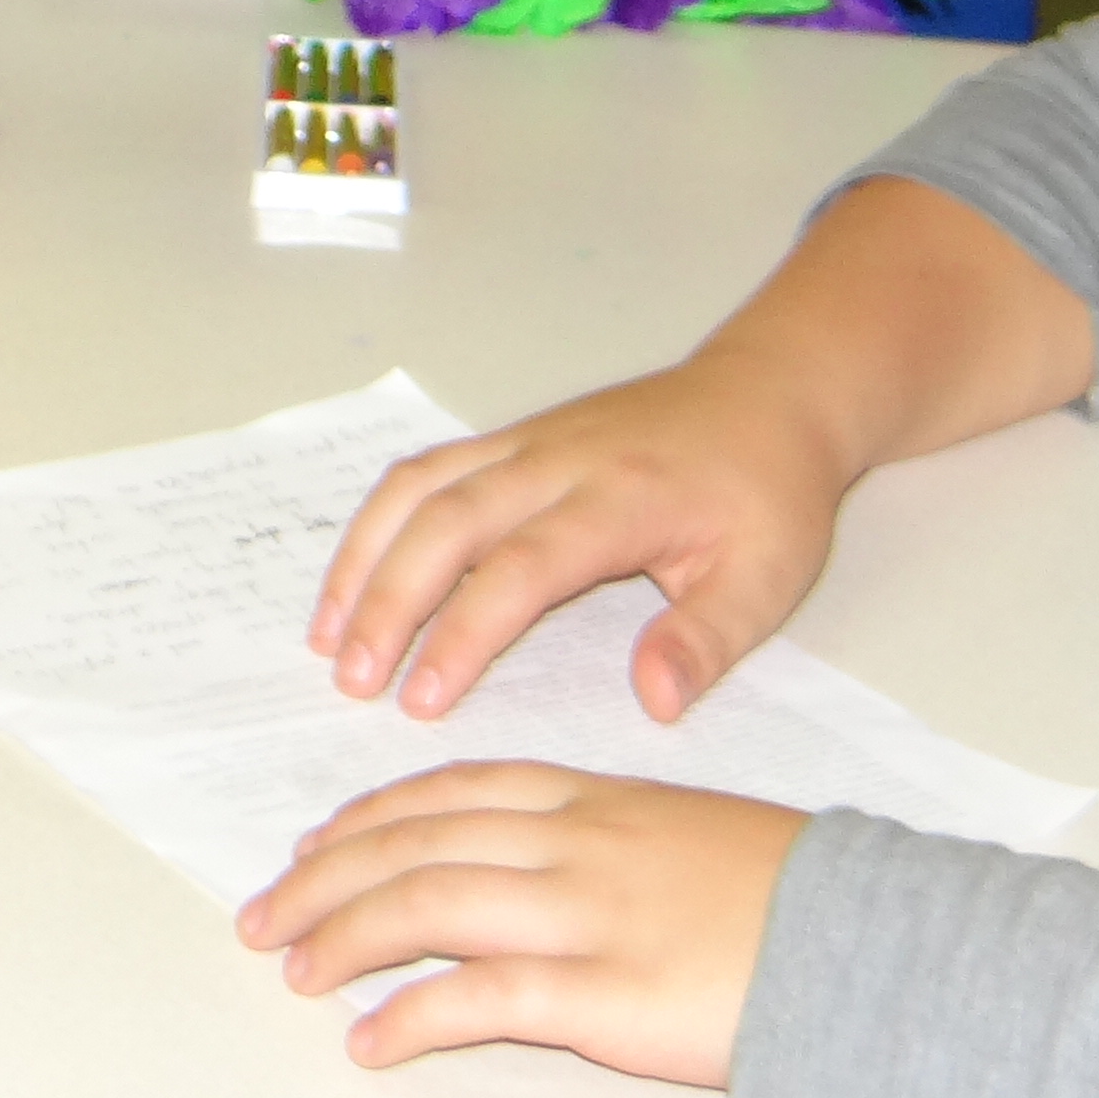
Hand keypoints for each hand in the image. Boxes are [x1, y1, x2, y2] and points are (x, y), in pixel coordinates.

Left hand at [238, 766, 799, 1084]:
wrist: (873, 939)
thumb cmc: (788, 895)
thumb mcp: (684, 836)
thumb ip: (605, 839)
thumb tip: (540, 865)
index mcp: (595, 799)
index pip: (452, 791)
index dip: (372, 816)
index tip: (320, 841)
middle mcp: (576, 843)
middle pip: (418, 843)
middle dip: (328, 877)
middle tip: (270, 913)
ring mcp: (585, 917)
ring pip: (428, 906)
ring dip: (345, 936)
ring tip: (295, 969)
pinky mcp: (602, 996)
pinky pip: (479, 1000)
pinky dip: (411, 1017)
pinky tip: (373, 1040)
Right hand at [309, 354, 851, 723]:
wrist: (770, 393)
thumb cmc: (768, 493)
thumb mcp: (768, 577)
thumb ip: (706, 641)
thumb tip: (650, 704)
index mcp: (618, 499)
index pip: (520, 568)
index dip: (462, 634)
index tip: (420, 701)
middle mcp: (557, 460)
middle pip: (446, 522)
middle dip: (388, 602)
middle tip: (350, 681)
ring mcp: (528, 440)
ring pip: (421, 487)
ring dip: (365, 558)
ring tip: (328, 636)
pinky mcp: (514, 436)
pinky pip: (428, 470)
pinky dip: (380, 521)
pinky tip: (357, 576)